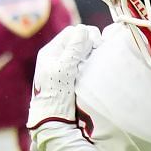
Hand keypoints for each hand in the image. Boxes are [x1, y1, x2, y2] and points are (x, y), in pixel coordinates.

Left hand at [26, 23, 100, 150]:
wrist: (54, 121)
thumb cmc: (56, 95)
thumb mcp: (64, 70)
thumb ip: (73, 49)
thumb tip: (84, 29)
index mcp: (51, 52)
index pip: (72, 33)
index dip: (85, 35)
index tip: (96, 45)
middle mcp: (59, 57)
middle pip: (79, 40)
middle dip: (91, 44)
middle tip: (99, 53)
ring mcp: (68, 68)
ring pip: (85, 51)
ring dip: (93, 53)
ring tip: (98, 61)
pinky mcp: (76, 78)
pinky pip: (87, 63)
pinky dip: (93, 63)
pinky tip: (97, 69)